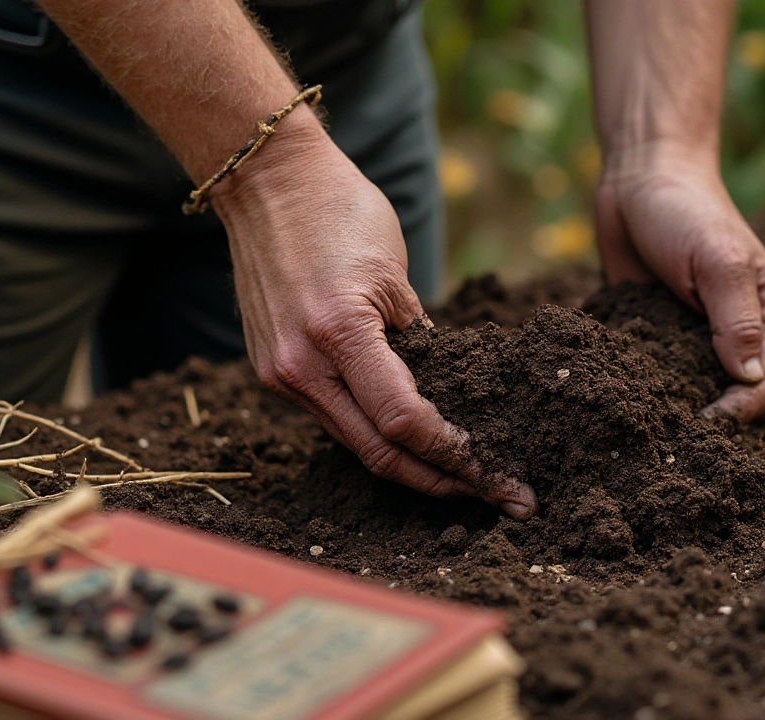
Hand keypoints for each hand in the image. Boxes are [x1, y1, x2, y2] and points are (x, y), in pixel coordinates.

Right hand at [211, 115, 536, 518]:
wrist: (266, 183)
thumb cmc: (340, 210)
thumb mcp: (396, 272)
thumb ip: (419, 341)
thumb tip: (445, 397)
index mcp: (337, 333)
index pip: (405, 421)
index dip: (456, 455)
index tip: (498, 474)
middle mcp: (299, 366)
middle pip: (379, 452)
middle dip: (442, 482)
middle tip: (495, 496)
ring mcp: (279, 373)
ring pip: (355, 443)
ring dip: (411, 466)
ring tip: (465, 479)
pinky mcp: (270, 371)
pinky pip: (333, 417)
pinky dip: (375, 433)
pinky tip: (414, 442)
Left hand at [594, 149, 764, 420]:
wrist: (638, 177)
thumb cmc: (688, 211)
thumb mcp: (717, 262)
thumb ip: (736, 320)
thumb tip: (749, 379)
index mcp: (761, 313)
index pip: (763, 378)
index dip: (742, 407)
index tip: (709, 424)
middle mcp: (726, 326)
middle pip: (724, 387)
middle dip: (703, 411)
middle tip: (670, 432)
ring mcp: (685, 327)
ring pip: (682, 380)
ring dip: (665, 400)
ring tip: (640, 418)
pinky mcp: (647, 324)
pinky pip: (643, 362)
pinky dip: (631, 376)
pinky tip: (612, 387)